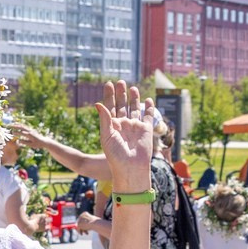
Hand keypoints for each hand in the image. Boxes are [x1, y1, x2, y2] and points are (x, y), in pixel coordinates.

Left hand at [93, 80, 157, 194]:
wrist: (131, 166)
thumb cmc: (115, 154)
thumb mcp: (107, 135)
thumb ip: (105, 119)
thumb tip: (98, 103)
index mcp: (111, 126)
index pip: (109, 107)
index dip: (109, 96)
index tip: (108, 84)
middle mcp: (123, 125)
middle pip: (121, 105)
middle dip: (121, 94)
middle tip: (120, 82)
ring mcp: (135, 126)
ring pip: (134, 109)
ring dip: (134, 98)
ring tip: (132, 87)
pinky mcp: (146, 129)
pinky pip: (148, 116)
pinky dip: (149, 108)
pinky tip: (148, 100)